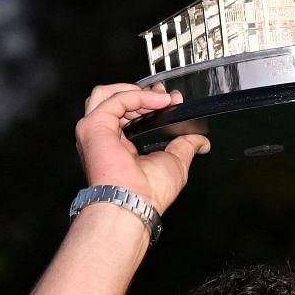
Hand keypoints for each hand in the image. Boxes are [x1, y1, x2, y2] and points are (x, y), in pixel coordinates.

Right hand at [74, 84, 209, 213]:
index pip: (128, 113)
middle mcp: (104, 137)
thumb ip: (185, 145)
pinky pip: (115, 99)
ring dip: (137, 91)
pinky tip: (158, 101)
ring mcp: (95, 131)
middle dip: (144, 93)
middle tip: (168, 96)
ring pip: (107, 94)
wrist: (135, 203)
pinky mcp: (93, 126)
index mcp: (119, 146)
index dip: (148, 102)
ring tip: (161, 98)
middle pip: (115, 99)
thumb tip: (201, 141)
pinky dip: (137, 96)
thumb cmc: (148, 194)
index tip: (170, 100)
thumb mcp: (175, 163)